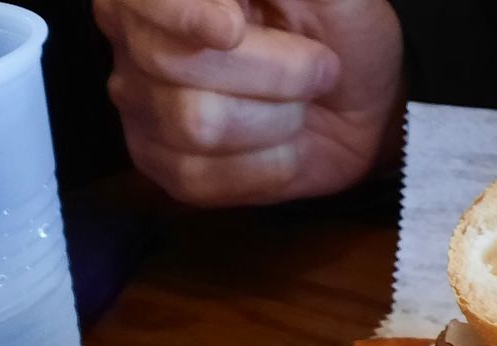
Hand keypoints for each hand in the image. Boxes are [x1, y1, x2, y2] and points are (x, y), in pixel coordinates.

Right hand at [96, 0, 403, 206]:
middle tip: (319, 65)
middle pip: (172, 62)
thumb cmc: (340, 30)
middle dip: (276, 71)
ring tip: (300, 103)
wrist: (362, 100)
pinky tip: (283, 143)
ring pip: (197, 124)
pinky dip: (269, 165)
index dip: (182, 13)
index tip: (230, 30)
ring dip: (279, 118)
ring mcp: (142, 104)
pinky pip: (202, 177)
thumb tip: (229, 7)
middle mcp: (135, 36)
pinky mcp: (164, 164)